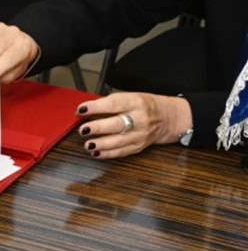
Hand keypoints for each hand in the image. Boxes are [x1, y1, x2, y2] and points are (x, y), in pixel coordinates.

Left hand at [75, 92, 192, 158]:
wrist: (168, 117)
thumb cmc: (145, 105)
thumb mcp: (131, 96)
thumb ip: (109, 103)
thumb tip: (85, 110)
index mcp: (136, 102)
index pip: (114, 104)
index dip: (96, 107)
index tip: (81, 110)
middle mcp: (140, 119)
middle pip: (117, 124)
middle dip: (97, 128)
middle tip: (83, 129)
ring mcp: (140, 134)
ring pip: (119, 141)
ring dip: (101, 144)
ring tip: (88, 144)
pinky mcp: (139, 146)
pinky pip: (122, 152)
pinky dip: (107, 154)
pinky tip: (96, 153)